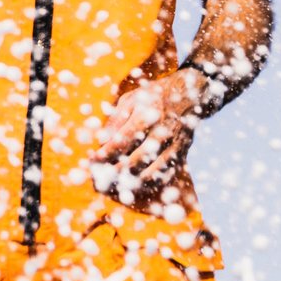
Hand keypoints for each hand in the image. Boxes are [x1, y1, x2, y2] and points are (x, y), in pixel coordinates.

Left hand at [85, 69, 203, 208]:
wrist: (188, 96)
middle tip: (99, 178)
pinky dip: (147, 185)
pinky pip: (163, 177)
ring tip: (114, 185)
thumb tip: (101, 142)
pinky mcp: (180, 155)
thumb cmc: (153, 97)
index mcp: (147, 116)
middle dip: (114, 173)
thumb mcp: (131, 99)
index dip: (104, 155)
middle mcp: (162, 133)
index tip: (91, 161)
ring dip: (130, 184)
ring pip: (150, 174)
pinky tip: (133, 185)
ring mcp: (173, 146)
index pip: (121, 142)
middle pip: (134, 162)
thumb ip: (115, 120)